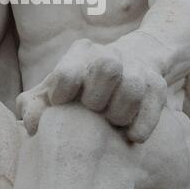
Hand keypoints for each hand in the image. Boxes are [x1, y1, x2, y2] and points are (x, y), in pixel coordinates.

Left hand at [17, 38, 166, 142]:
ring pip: (133, 86)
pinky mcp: (157, 83)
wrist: (128, 63)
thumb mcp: (56, 89)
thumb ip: (34, 104)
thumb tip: (31, 123)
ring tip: (111, 123)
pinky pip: (153, 106)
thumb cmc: (82, 85)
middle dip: (97, 98)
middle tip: (92, 111)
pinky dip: (141, 126)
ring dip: (119, 113)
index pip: (68, 73)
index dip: (62, 95)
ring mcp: (136, 67)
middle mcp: (109, 54)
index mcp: (80, 53)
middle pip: (107, 68)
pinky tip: (130, 135)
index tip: (62, 104)